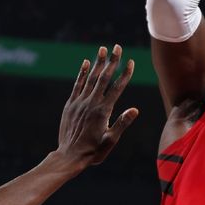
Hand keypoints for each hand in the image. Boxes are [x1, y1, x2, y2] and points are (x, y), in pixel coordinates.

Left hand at [56, 45, 137, 168]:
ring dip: (98, 63)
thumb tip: (135, 110)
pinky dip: (82, 73)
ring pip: (91, 78)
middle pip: (104, 78)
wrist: (68, 157)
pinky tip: (86, 63)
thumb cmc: (92, 151)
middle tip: (117, 47)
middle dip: (112, 61)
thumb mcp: (110, 141)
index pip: (117, 88)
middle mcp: (91, 103)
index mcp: (103, 111)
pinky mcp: (71, 104)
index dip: (125, 74)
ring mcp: (80, 102)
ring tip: (103, 49)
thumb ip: (122, 123)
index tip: (131, 62)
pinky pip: (77, 85)